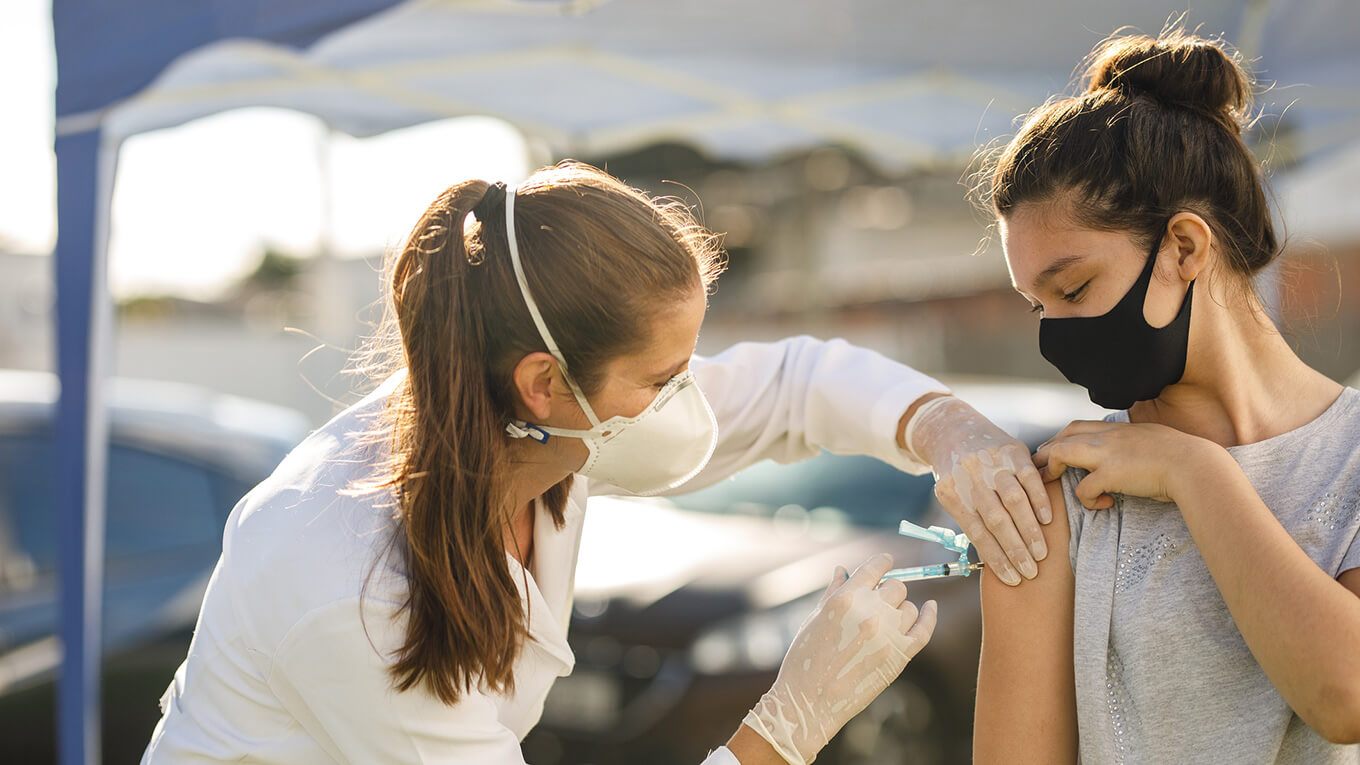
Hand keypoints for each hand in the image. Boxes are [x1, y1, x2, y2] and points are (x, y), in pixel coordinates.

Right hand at [742, 554, 936, 764]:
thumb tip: (844, 569)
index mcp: (846, 598)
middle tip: (878, 601)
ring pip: (910, 607)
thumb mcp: (815, 617)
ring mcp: (888, 635)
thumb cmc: (806, 657)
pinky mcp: (900, 656)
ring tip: (887, 619)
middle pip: (895, 587)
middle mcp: (871, 612)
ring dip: (901, 609)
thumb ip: (833, 590)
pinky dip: (930, 615)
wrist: (810, 700)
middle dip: (888, 590)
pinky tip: (930, 607)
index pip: (876, 567)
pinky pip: (925, 629)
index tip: (885, 563)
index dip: (882, 562)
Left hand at [903, 395, 1050, 585]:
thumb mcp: (953, 495)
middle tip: (1031, 573)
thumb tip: (997, 559)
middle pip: (996, 520)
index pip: (977, 532)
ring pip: (1014, 500)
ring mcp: (991, 461)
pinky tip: (1047, 521)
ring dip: (1030, 530)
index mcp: (951, 493)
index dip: (996, 558)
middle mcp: (970, 477)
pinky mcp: (1011, 450)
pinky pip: (1029, 477)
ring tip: (1042, 553)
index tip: (1013, 579)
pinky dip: (1039, 500)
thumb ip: (971, 519)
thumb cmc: (957, 474)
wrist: (954, 429)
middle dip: (1015, 550)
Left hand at [1032, 420, 1217, 508]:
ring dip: (1051, 470)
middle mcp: (1108, 437)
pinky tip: (1101, 505)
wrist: (1197, 465)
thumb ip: (1135, 444)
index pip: (1076, 427)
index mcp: (1117, 429)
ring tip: (1053, 485)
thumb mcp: (1153, 441)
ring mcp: (1107, 454)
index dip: (1059, 439)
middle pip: (1062, 437)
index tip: (1051, 453)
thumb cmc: (1183, 457)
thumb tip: (1131, 454)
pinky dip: (1086, 500)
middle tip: (1035, 471)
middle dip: (1043, 454)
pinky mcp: (1111, 474)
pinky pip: (1083, 488)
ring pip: (1061, 453)